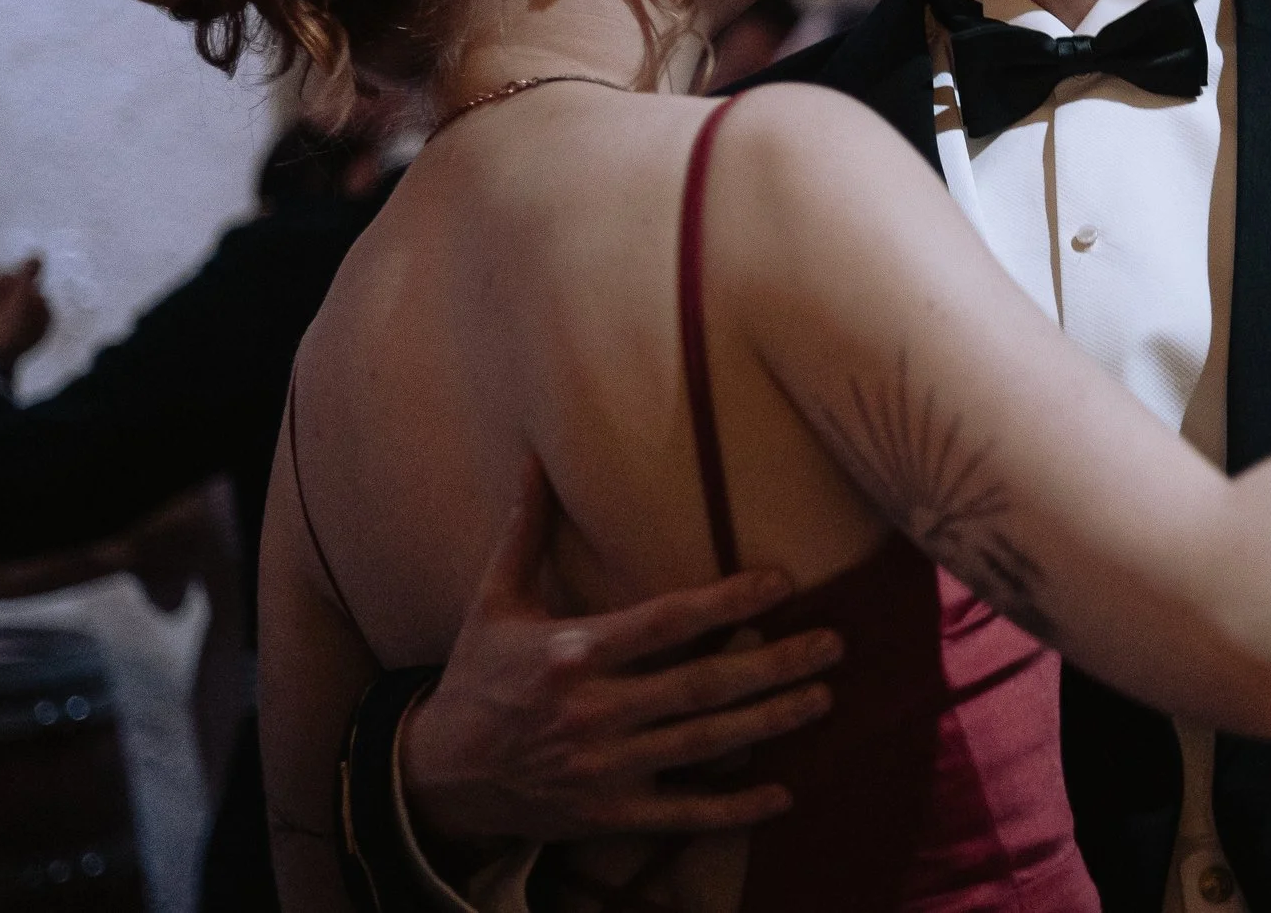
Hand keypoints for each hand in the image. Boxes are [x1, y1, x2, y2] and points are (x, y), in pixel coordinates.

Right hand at [401, 456, 842, 848]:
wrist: (439, 775)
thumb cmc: (478, 676)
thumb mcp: (495, 600)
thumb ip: (527, 530)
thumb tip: (534, 456)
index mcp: (573, 653)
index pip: (666, 622)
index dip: (727, 604)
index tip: (781, 583)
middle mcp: (594, 712)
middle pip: (702, 686)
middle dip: (774, 664)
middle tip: (832, 643)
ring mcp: (604, 768)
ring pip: (705, 744)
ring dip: (770, 722)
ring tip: (823, 697)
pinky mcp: (609, 813)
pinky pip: (682, 814)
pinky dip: (734, 809)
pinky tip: (781, 793)